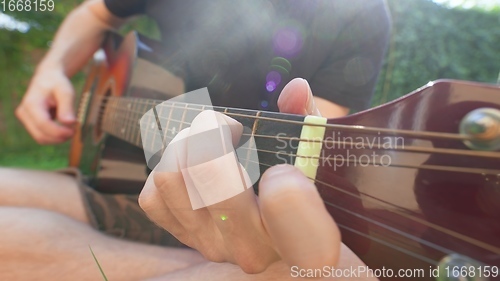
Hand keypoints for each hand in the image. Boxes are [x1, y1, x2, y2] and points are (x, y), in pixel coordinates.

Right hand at [16, 67, 75, 143]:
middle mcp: (24, 112)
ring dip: (56, 139)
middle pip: (41, 136)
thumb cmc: (57, 83)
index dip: (59, 132)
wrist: (47, 77)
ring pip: (40, 138)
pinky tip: (63, 128)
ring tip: (70, 130)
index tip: (74, 131)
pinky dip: (53, 136)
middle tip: (74, 131)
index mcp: (31, 103)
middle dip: (59, 137)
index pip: (43, 124)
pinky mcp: (29, 123)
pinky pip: (41, 136)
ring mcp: (25, 119)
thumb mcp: (66, 91)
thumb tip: (69, 123)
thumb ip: (67, 107)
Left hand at [139, 78, 340, 272]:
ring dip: (183, 144)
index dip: (285, 191)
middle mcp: (252, 247)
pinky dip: (166, 167)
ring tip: (206, 140)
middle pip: (208, 176)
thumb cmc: (302, 192)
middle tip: (228, 127)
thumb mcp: (316, 160)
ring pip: (170, 178)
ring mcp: (213, 244)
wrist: (278, 235)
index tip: (282, 169)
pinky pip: (152, 196)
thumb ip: (309, 123)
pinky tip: (190, 164)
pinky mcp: (184, 237)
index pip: (290, 217)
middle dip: (210, 131)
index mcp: (300, 237)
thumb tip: (295, 88)